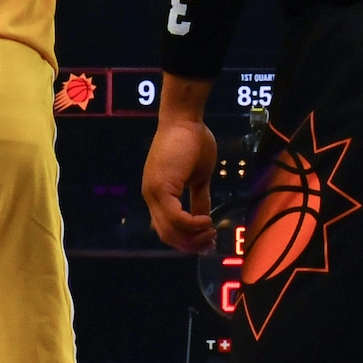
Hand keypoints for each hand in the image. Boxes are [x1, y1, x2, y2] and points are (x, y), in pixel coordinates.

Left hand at [141, 105, 219, 251]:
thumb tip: (205, 218)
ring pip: (170, 229)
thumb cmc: (193, 141)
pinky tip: (207, 221)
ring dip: (193, 236)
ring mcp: (153, 192)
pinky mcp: (161, 187)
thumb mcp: (199, 177)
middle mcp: (151, 196)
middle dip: (190, 244)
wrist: (185, 118)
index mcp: (157, 194)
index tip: (207, 243)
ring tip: (212, 231)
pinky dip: (192, 224)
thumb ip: (199, 198)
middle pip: (167, 234)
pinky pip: (176, 217)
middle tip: (211, 243)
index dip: (186, 240)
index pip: (166, 228)